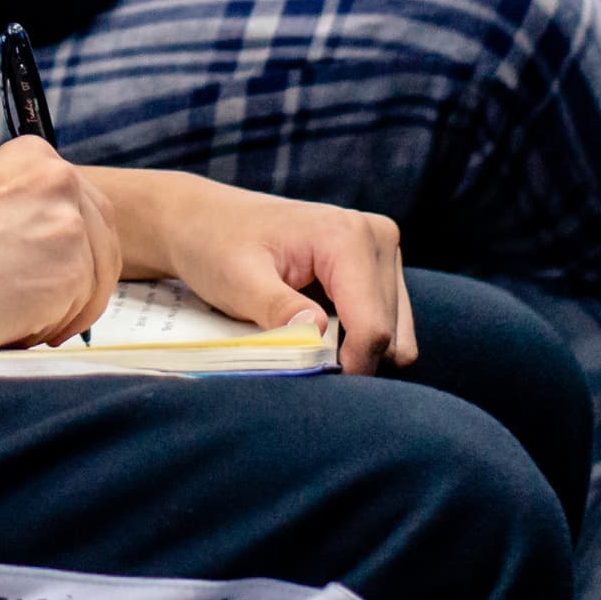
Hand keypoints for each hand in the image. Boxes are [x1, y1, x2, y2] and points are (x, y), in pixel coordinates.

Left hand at [110, 171, 415, 375]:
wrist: (203, 218)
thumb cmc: (215, 245)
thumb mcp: (237, 281)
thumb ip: (278, 308)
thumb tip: (316, 332)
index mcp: (346, 237)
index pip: (373, 326)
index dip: (350, 366)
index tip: (315, 380)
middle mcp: (375, 237)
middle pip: (390, 334)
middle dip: (352, 357)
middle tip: (300, 354)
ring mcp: (381, 249)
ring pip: (396, 333)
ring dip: (356, 348)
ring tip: (308, 337)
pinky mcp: (379, 263)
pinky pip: (389, 321)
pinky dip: (357, 336)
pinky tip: (321, 325)